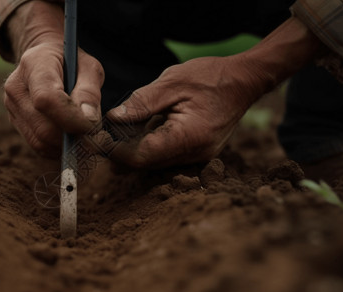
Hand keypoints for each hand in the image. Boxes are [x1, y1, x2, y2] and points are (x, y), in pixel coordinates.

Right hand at [2, 2, 103, 156]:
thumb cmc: (72, 61)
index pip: (46, 99)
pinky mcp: (16, 123)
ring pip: (40, 142)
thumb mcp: (89, 66)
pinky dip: (59, 149)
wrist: (46, 59)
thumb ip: (90, 91)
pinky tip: (73, 137)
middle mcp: (16, 88)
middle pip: (43, 128)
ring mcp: (12, 108)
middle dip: (73, 138)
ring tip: (87, 136)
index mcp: (34, 65)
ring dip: (68, 146)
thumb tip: (89, 121)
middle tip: (97, 137)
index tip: (93, 126)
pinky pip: (39, 146)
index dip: (71, 119)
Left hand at [105, 55, 268, 167]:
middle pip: (146, 163)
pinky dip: (149, 145)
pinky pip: (165, 156)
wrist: (244, 82)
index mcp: (188, 137)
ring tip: (119, 129)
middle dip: (121, 151)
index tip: (98, 139)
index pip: (142, 156)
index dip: (116, 151)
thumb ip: (141, 103)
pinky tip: (140, 129)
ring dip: (134, 148)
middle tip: (102, 135)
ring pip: (154, 162)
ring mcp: (197, 157)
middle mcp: (194, 155)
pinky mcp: (196, 154)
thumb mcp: (171, 83)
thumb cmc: (211, 77)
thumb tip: (112, 119)